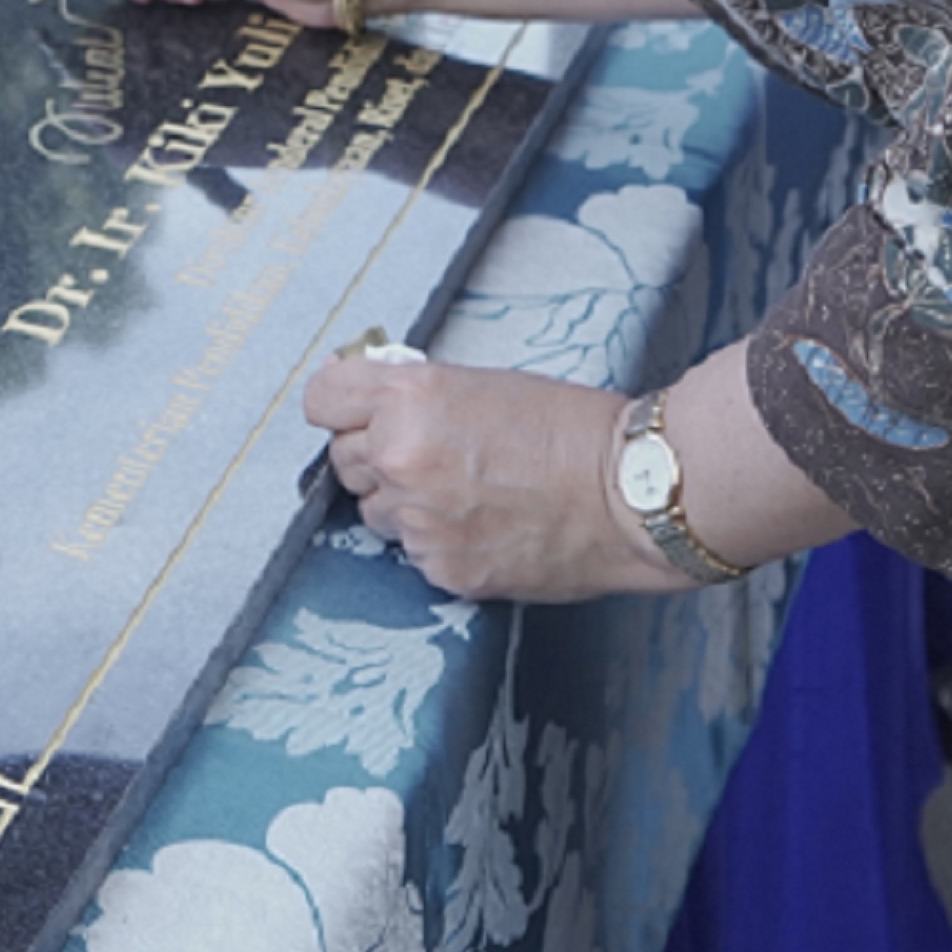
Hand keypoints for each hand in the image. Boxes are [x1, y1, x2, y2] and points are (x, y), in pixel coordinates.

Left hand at [302, 359, 672, 600]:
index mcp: (409, 399)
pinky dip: (437, 540)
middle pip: (342, 459)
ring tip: (465, 492)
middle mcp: (400, 457)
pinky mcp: (440, 568)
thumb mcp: (483, 383)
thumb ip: (416, 395)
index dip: (341, 403)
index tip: (354, 409)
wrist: (629, 496)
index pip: (322, 398)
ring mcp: (417, 520)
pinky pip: (412, 551)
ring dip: (402, 502)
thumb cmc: (571, 428)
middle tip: (428, 453)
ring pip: (374, 510)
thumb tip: (371, 402)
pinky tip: (485, 525)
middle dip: (375, 454)